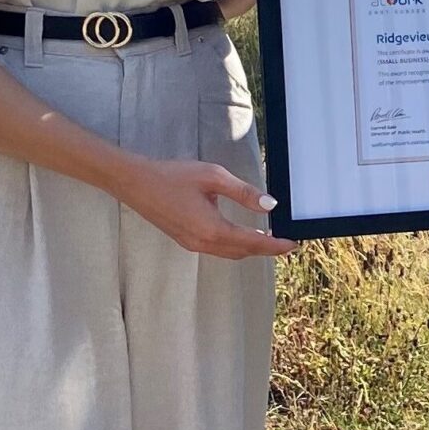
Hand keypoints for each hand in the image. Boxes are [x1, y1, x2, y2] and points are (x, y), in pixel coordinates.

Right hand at [119, 157, 293, 258]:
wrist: (135, 183)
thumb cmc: (172, 176)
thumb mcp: (213, 177)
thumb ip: (244, 193)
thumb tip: (270, 206)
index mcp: (212, 229)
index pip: (254, 243)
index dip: (276, 245)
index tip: (293, 244)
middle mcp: (203, 243)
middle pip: (243, 253)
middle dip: (266, 250)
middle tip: (285, 243)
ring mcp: (192, 244)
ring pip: (230, 253)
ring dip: (250, 249)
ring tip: (268, 239)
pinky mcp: (185, 240)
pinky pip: (217, 249)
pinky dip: (234, 245)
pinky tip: (240, 234)